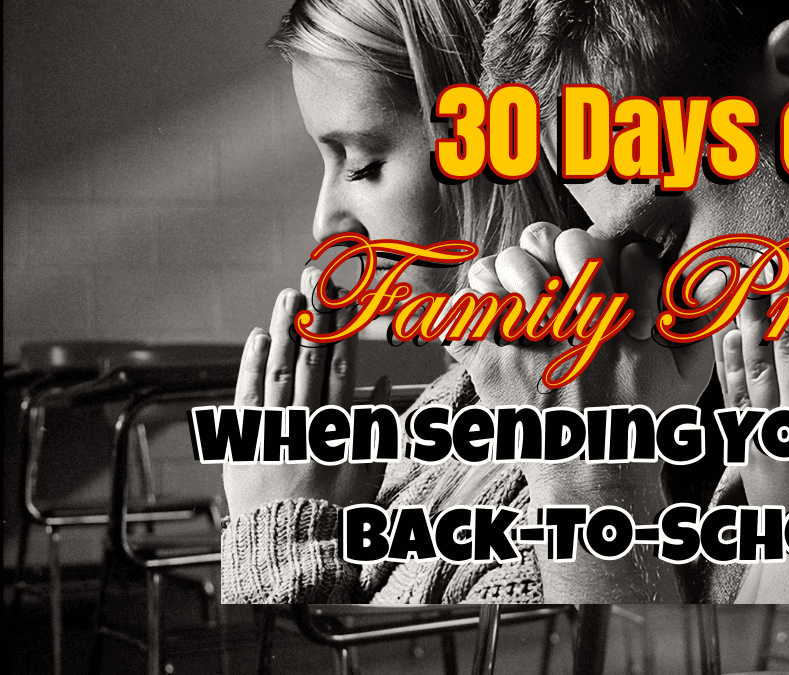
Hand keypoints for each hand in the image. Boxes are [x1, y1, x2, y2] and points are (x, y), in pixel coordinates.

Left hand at [223, 267, 387, 518]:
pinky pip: (246, 396)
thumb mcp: (369, 467)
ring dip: (284, 329)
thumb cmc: (337, 509)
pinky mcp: (244, 441)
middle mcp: (305, 422)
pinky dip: (251, 365)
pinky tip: (258, 337)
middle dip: (313, 315)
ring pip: (279, 369)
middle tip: (316, 277)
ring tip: (289, 295)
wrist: (293, 547)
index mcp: (338, 427)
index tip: (343, 295)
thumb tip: (383, 381)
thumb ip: (377, 423)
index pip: (340, 364)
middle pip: (310, 357)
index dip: (341, 326)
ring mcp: (273, 430)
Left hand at [448, 222, 698, 601]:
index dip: (611, 259)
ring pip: (499, 265)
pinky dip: (465, 310)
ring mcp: (521, 337)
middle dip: (554, 253)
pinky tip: (485, 319)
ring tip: (524, 300)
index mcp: (614, 311)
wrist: (598, 479)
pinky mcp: (489, 364)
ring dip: (509, 274)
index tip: (614, 296)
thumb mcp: (689, 371)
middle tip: (563, 290)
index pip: (605, 243)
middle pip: (546, 239)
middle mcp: (566, 316)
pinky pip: (459, 314)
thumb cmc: (644, 423)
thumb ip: (699, 317)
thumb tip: (719, 271)